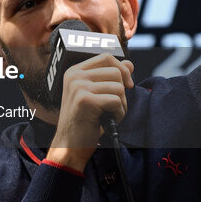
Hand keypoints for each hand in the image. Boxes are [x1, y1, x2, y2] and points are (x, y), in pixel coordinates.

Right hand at [46, 53, 134, 171]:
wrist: (70, 144)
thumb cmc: (85, 120)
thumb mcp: (98, 94)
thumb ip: (111, 77)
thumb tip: (130, 63)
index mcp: (75, 71)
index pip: (106, 57)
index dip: (122, 69)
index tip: (127, 84)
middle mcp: (74, 75)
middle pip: (115, 72)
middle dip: (122, 92)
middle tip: (113, 107)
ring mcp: (77, 86)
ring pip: (118, 87)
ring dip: (121, 105)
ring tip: (109, 115)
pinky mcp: (84, 100)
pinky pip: (115, 101)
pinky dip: (118, 114)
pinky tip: (107, 121)